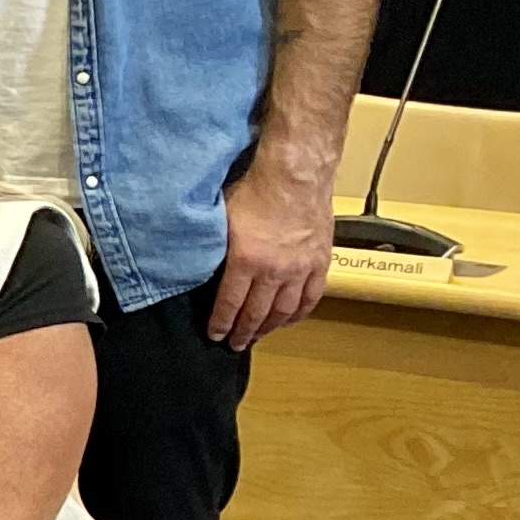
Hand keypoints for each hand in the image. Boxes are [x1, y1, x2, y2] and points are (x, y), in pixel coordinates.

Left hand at [212, 154, 333, 350]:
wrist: (295, 175)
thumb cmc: (255, 189)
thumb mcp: (221, 218)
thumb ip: (213, 247)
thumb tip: (198, 264)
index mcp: (246, 261)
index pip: (229, 303)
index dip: (221, 323)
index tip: (215, 335)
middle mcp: (274, 271)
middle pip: (257, 312)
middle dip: (244, 331)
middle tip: (235, 343)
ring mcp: (300, 269)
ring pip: (284, 310)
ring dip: (270, 327)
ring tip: (258, 335)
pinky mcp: (320, 262)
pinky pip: (311, 297)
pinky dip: (299, 313)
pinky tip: (289, 320)